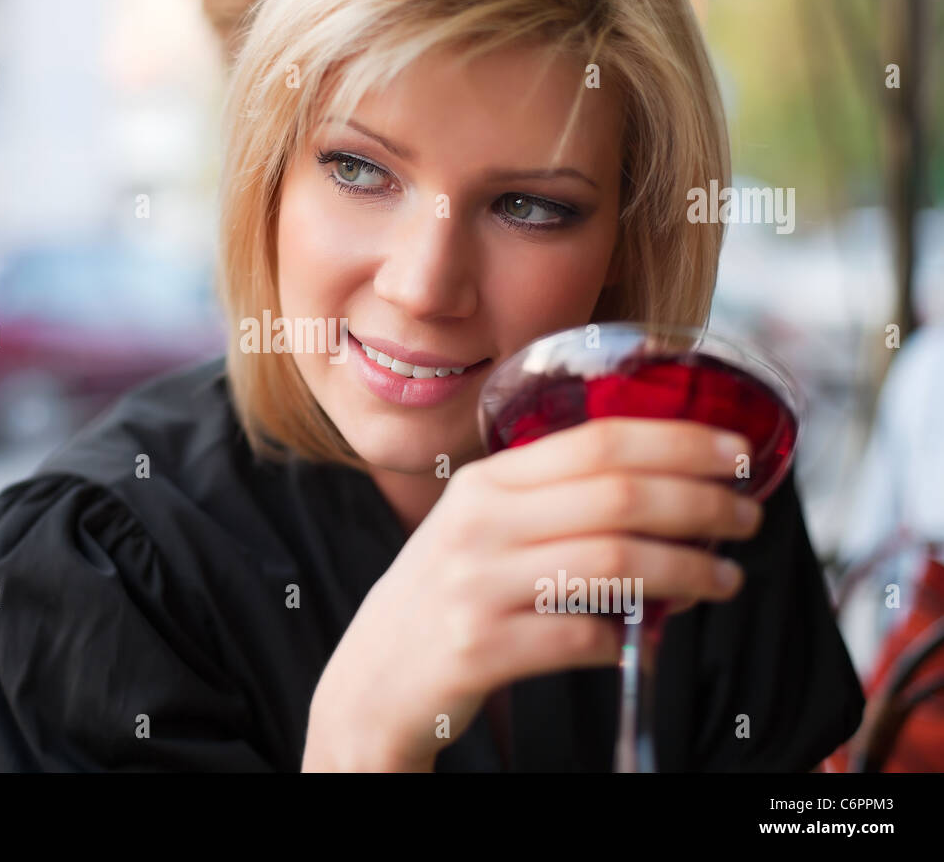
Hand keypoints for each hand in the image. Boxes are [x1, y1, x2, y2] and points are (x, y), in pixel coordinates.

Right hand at [302, 417, 761, 770]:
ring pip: (611, 563)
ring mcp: (475, 585)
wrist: (372, 679)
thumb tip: (664, 487)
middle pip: (616, 496)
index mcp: (484, 481)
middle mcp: (478, 523)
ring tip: (724, 579)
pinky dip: (623, 639)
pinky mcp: (478, 648)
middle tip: (747, 518)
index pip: (597, 441)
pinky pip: (579, 638)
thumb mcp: (479, 528)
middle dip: (700, 503)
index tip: (737, 452)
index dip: (678, 441)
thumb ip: (548, 500)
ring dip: (686, 570)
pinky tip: (639, 640)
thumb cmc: (444, 596)